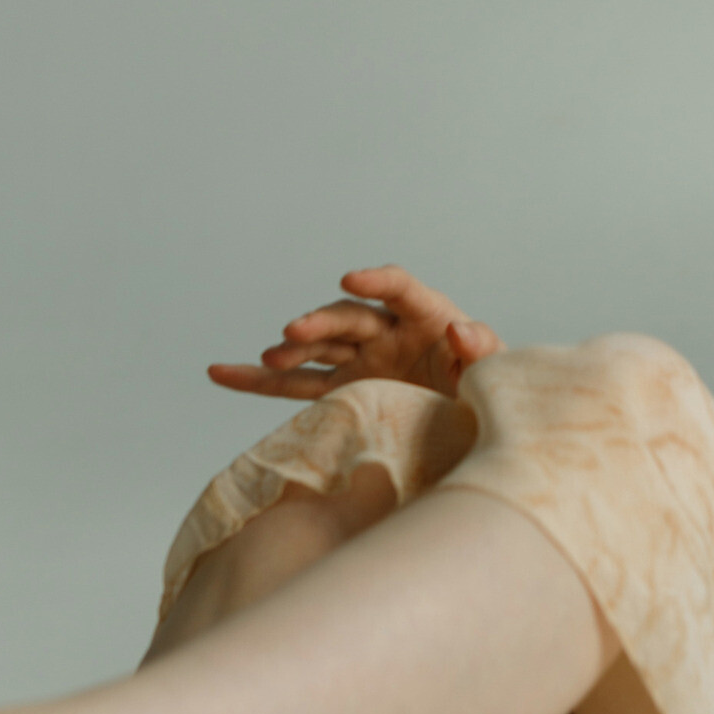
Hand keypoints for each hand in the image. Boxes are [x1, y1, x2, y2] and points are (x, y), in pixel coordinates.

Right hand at [207, 265, 505, 401]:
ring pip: (318, 350)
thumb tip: (460, 329)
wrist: (475, 433)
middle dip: (322, 324)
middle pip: (349, 319)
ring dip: (291, 352)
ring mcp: (360, 361)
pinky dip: (259, 381)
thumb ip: (481, 351)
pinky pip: (295, 387)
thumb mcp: (493, 375)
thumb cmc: (488, 395)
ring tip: (271, 359)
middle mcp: (387, 333)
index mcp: (426, 316)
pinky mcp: (341, 392)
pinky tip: (220, 372)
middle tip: (295, 333)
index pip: (399, 288)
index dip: (377, 280)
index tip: (351, 281)